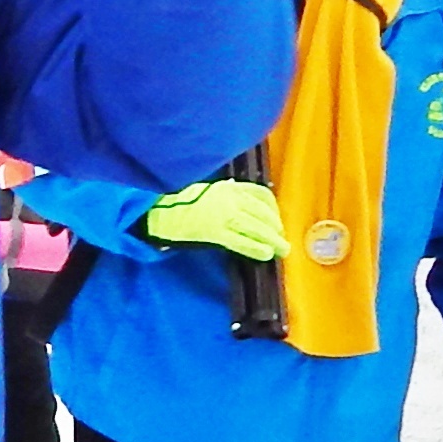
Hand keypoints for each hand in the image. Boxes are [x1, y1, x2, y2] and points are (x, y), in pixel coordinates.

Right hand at [142, 178, 288, 261]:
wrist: (159, 210)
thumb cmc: (179, 201)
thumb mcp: (206, 189)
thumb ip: (226, 193)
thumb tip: (243, 201)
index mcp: (228, 186)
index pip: (261, 194)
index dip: (273, 209)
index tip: (277, 220)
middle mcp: (230, 198)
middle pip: (262, 213)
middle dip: (276, 228)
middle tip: (283, 240)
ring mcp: (223, 215)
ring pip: (256, 228)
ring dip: (272, 240)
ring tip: (281, 250)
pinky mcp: (215, 232)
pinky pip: (241, 242)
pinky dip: (255, 248)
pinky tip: (265, 255)